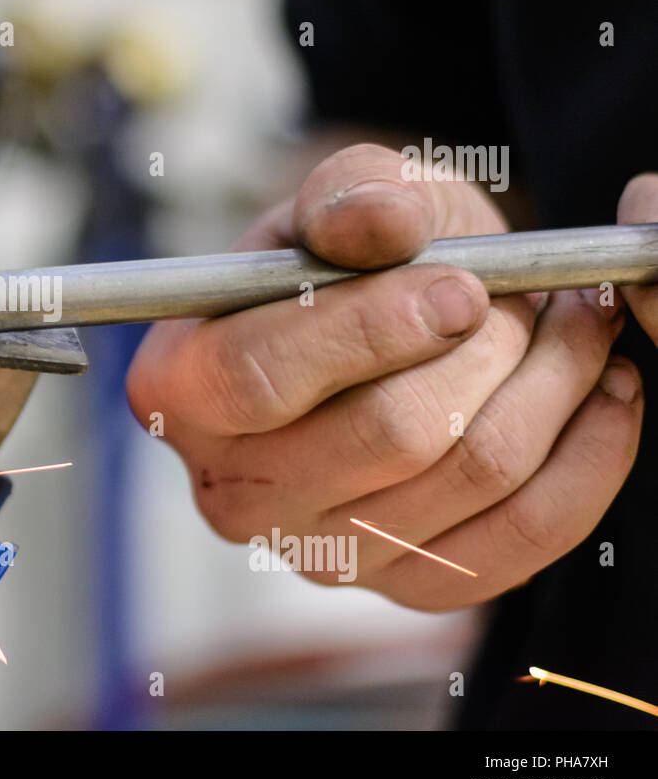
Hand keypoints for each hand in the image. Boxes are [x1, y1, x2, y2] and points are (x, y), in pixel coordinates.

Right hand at [126, 144, 642, 609]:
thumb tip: (381, 223)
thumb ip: (351, 193)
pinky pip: (524, 539)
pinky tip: (600, 392)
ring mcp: (319, 551)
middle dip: (491, 347)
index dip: (371, 328)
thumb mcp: (337, 201)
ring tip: (575, 322)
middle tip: (537, 292)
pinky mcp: (403, 585)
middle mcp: (232, 489)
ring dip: (555, 383)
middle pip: (390, 434)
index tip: (463, 285)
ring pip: (472, 475)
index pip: (261, 378)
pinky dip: (588, 457)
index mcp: (179, 389)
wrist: (380, 335)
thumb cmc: (348, 263)